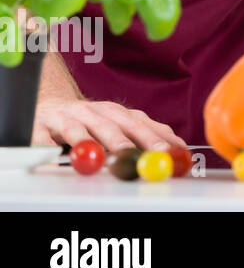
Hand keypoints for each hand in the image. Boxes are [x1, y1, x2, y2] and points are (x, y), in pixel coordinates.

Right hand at [32, 98, 186, 152]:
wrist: (50, 105)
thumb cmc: (91, 120)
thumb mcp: (120, 122)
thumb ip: (148, 133)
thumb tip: (179, 148)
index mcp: (116, 112)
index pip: (140, 124)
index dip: (155, 137)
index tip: (168, 152)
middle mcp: (93, 111)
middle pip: (112, 126)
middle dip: (125, 142)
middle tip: (136, 156)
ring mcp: (67, 118)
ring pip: (78, 130)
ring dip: (89, 144)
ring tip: (99, 159)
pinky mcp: (41, 127)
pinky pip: (44, 140)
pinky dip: (48, 151)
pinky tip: (53, 161)